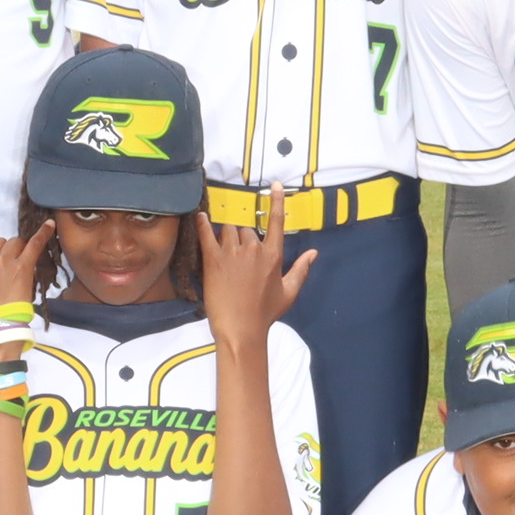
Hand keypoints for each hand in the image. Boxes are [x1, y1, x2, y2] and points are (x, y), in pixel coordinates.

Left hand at [200, 209, 315, 341]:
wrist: (240, 329)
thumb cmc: (266, 313)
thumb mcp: (289, 292)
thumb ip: (301, 269)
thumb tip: (313, 253)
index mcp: (273, 255)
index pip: (276, 221)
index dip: (276, 201)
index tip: (274, 185)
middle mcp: (253, 249)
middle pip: (248, 228)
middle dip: (245, 236)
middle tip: (240, 254)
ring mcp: (232, 253)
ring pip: (229, 229)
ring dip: (228, 234)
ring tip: (225, 248)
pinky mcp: (213, 260)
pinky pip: (207, 235)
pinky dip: (203, 224)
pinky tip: (201, 217)